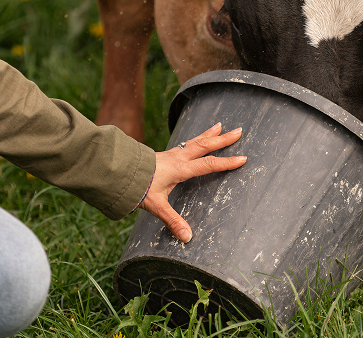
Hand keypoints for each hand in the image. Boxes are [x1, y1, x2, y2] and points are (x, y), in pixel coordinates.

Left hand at [140, 123, 245, 242]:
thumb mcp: (157, 206)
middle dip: (223, 139)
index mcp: (180, 169)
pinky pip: (186, 143)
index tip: (243, 159)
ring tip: (221, 125)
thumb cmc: (138, 187)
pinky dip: (195, 138)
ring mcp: (172, 154)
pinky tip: (196, 137)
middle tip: (239, 131)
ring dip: (209, 134)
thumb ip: (173, 221)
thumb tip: (187, 237)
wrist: (120, 172)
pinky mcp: (166, 154)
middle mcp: (178, 158)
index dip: (227, 163)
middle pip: (205, 145)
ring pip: (195, 140)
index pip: (208, 165)